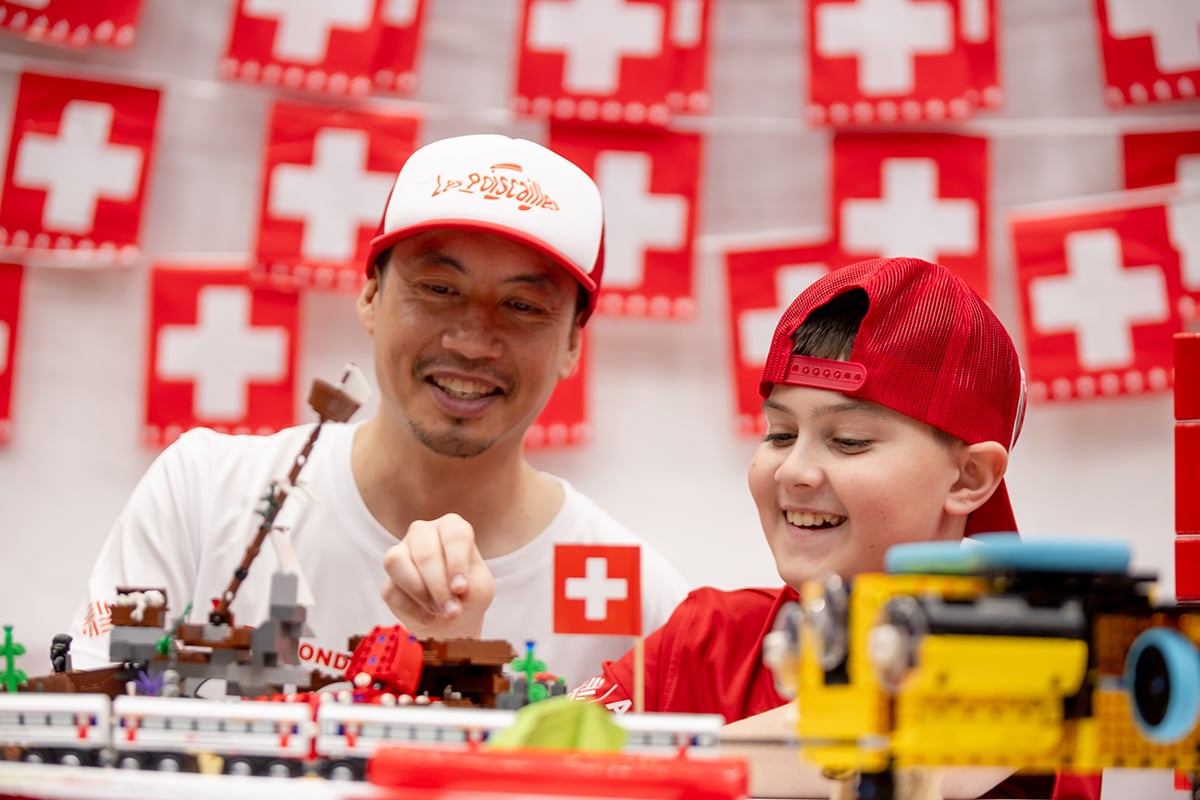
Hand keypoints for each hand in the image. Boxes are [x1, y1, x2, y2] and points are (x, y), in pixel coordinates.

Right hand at [380, 512, 494, 638]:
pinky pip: (391, 590)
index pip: (453, 534)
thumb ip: (474, 588)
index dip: (457, 562)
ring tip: (438, 611)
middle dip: (439, 585)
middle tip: (452, 611)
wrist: (453, 617)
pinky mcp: (388, 581)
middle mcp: (423, 533)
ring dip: (419, 592)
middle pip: (425, 551)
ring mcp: (401, 553)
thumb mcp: (481, 590)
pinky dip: (411, 609)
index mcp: (451, 527)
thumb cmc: (469, 593)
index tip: (461, 589)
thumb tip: (459, 592)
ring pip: (397, 562)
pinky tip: (428, 618)